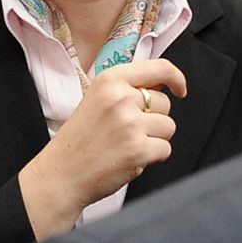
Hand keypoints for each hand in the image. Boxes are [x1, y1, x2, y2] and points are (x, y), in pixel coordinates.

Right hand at [17, 59, 188, 238]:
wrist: (61, 175)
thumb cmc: (79, 141)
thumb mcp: (97, 100)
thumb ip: (127, 90)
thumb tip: (163, 86)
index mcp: (110, 80)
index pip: (159, 68)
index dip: (176, 78)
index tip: (179, 89)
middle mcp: (121, 98)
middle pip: (165, 103)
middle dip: (154, 119)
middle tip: (127, 132)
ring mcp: (130, 123)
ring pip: (168, 127)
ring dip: (154, 139)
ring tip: (126, 145)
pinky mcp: (138, 149)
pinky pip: (165, 149)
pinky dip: (152, 157)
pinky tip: (129, 158)